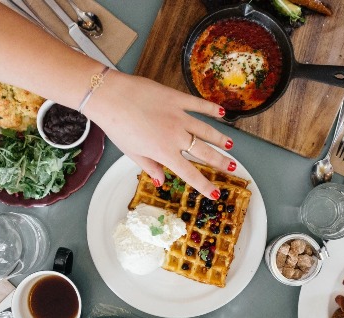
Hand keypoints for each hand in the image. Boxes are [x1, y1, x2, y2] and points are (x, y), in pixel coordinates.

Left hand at [87, 72, 235, 198]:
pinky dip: (211, 109)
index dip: (204, 185)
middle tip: (233, 168)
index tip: (215, 194)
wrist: (111, 97)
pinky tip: (222, 113)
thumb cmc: (117, 126)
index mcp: (164, 153)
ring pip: (206, 130)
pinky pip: (198, 105)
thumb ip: (149, 166)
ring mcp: (179, 116)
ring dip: (220, 138)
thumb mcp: (131, 152)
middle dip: (220, 161)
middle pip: (204, 152)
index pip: (190, 173)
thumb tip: (160, 181)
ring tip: (230, 145)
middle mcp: (176, 136)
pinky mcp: (176, 99)